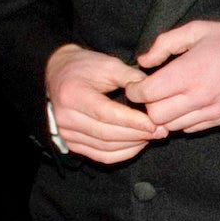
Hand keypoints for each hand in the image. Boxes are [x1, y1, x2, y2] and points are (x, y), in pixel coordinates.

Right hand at [45, 43, 162, 162]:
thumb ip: (131, 77)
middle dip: (137, 135)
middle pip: (106, 134)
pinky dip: (122, 153)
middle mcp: (65, 118)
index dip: (131, 121)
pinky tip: (138, 144)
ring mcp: (66, 133)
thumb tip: (155, 93)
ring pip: (105, 148)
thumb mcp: (108, 64)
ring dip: (133, 145)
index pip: (105, 113)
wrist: (57, 75)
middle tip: (161, 131)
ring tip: (153, 136)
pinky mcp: (71, 143)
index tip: (154, 123)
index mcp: (73, 95)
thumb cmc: (85, 67)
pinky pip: (100, 156)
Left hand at [127, 20, 219, 133]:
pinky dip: (182, 120)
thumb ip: (165, 44)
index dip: (135, 90)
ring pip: (171, 127)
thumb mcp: (198, 29)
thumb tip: (144, 61)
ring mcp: (211, 111)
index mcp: (189, 72)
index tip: (137, 84)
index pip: (146, 94)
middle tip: (152, 93)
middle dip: (148, 105)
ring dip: (165, 115)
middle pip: (155, 116)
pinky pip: (190, 129)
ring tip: (170, 100)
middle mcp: (198, 96)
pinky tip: (187, 105)